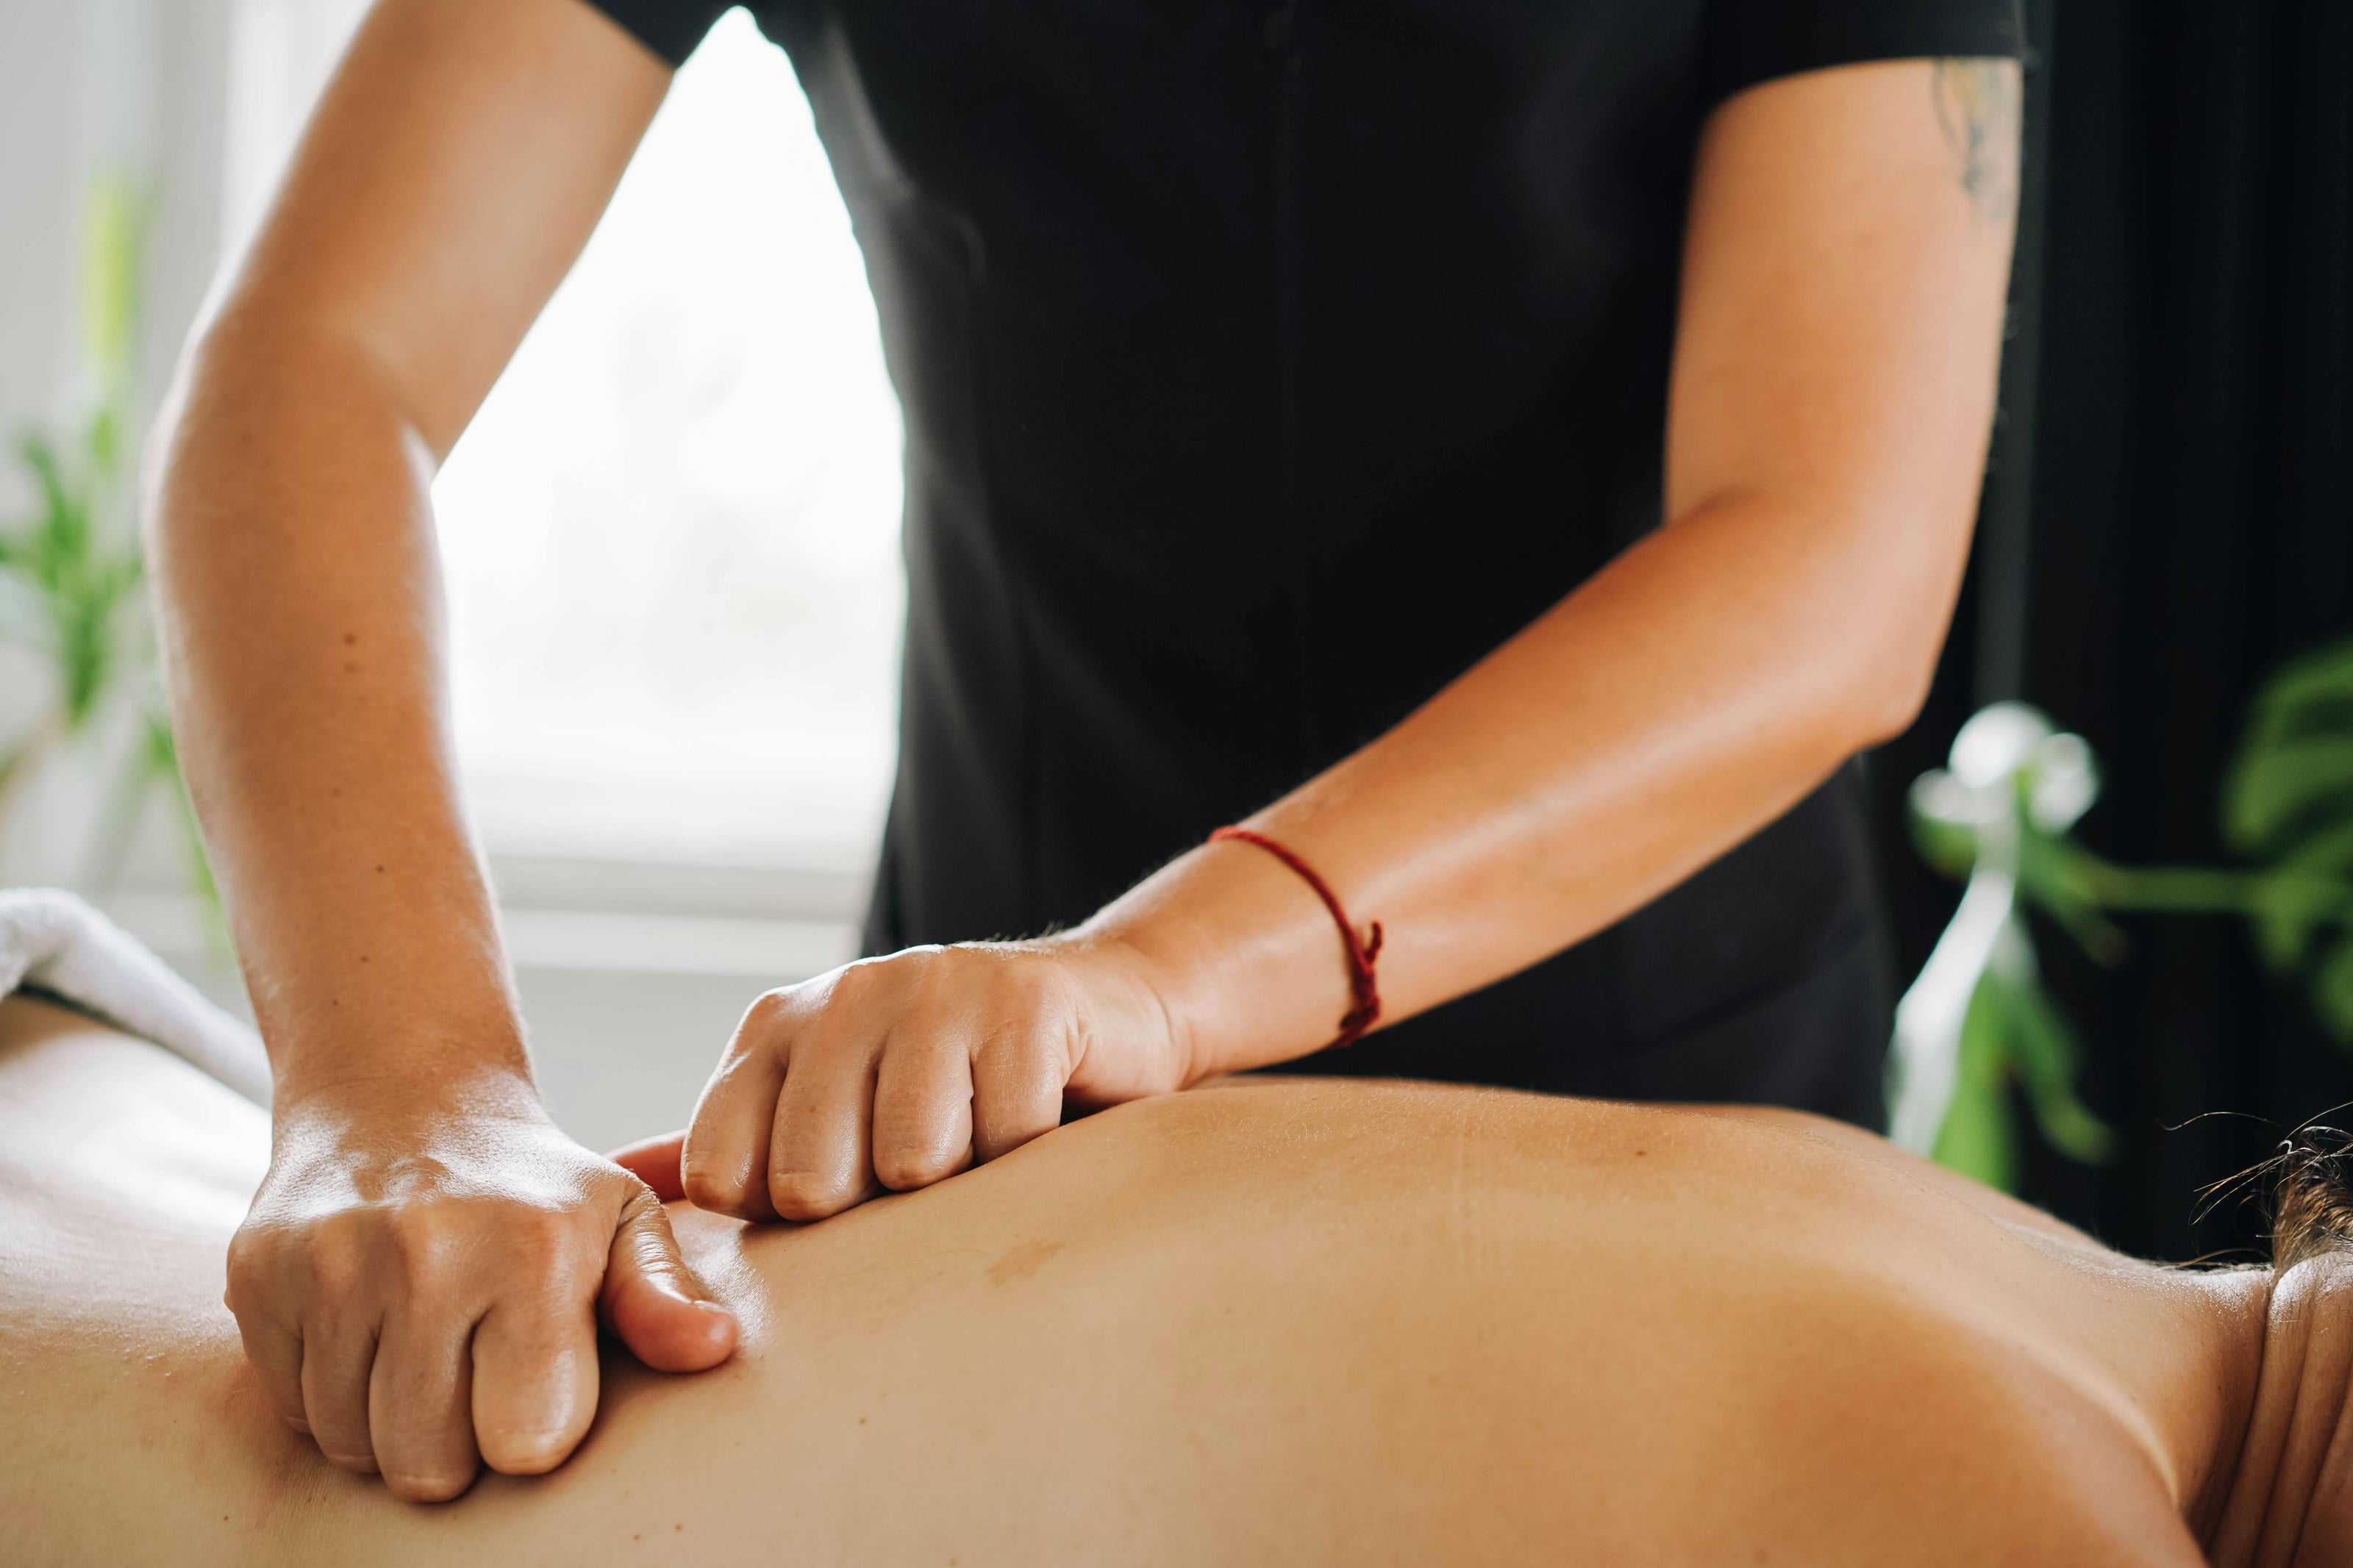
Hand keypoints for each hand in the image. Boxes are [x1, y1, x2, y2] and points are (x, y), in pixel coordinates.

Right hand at [224, 1072, 737, 1501]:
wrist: (406, 1099)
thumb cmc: (536, 1188)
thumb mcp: (619, 1222)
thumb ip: (661, 1296)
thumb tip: (715, 1347)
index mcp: (534, 1247)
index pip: (526, 1442)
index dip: (535, 1430)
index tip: (541, 1380)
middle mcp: (426, 1251)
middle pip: (430, 1465)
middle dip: (458, 1441)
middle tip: (476, 1368)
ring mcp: (330, 1261)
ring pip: (352, 1446)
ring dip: (389, 1421)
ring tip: (425, 1344)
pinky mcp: (258, 1274)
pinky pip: (292, 1410)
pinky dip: (330, 1391)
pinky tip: (369, 1327)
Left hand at [682, 936, 1187, 1220]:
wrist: (1112, 1007)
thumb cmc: (962, 1085)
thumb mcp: (833, 1107)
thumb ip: (731, 1144)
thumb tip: (616, 1180)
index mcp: (775, 1027)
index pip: (723, 1174)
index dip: (787, 1218)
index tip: (846, 1195)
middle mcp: (844, 994)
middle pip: (813, 1182)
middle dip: (880, 1205)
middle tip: (929, 1164)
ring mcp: (934, 988)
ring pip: (913, 1164)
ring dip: (964, 1179)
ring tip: (983, 1141)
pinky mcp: (1024, 1001)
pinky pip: (1008, 1140)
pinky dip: (1032, 1157)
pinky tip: (1040, 1118)